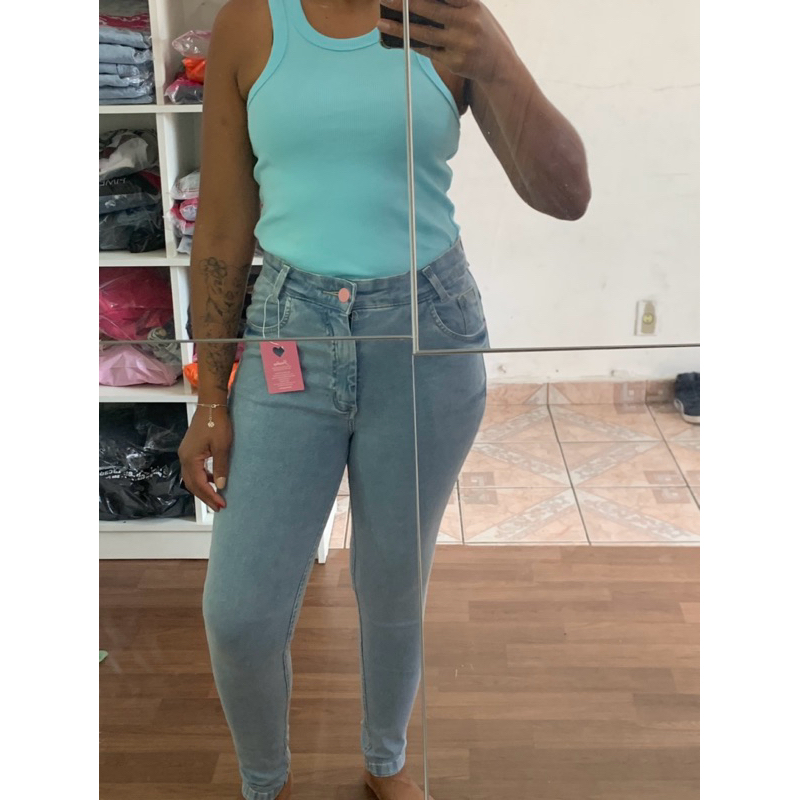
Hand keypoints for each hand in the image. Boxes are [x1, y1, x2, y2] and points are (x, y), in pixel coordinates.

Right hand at [178, 407, 231, 512]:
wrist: (211, 405)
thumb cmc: (217, 423)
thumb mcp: (222, 446)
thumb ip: (220, 467)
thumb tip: (220, 486)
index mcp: (190, 459)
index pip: (199, 484)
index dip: (210, 496)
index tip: (222, 505)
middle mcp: (184, 458)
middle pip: (192, 484)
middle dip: (205, 497)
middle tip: (219, 506)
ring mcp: (185, 453)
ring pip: (191, 478)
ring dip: (203, 488)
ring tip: (216, 497)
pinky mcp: (190, 450)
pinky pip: (194, 470)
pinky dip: (202, 478)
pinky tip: (213, 480)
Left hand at [378, 0, 507, 82]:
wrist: (498, 65)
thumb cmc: (480, 32)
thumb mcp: (473, 10)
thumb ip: (452, 3)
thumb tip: (416, 3)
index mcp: (472, 4)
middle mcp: (467, 23)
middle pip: (430, 10)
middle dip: (404, 3)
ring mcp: (460, 44)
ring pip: (423, 33)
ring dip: (399, 28)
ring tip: (381, 22)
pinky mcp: (454, 62)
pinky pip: (427, 50)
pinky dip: (412, 43)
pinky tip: (398, 37)